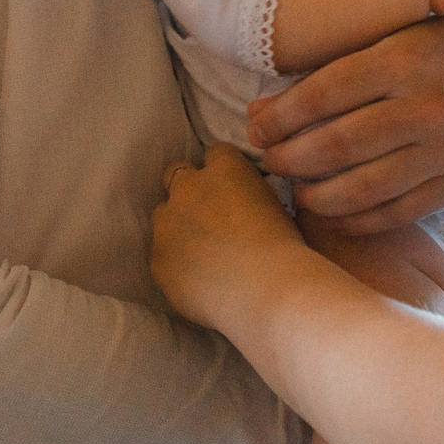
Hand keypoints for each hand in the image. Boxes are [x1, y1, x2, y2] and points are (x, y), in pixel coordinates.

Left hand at [151, 141, 306, 331]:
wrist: (267, 291)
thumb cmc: (286, 249)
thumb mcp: (276, 205)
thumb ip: (250, 193)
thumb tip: (244, 202)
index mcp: (224, 169)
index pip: (215, 152)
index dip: (222, 170)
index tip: (231, 187)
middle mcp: (188, 188)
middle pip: (176, 174)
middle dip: (188, 189)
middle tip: (207, 215)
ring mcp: (167, 224)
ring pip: (162, 216)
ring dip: (177, 226)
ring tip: (201, 253)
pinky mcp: (157, 260)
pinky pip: (162, 256)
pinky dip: (175, 263)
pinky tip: (197, 280)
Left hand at [249, 13, 443, 235]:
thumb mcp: (397, 35)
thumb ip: (339, 66)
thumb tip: (263, 111)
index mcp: (405, 59)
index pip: (323, 94)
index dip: (278, 117)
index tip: (255, 127)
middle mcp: (428, 106)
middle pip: (336, 145)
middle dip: (288, 158)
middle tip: (267, 160)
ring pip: (362, 188)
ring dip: (315, 195)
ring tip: (294, 188)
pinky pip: (396, 213)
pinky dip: (355, 218)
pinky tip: (332, 210)